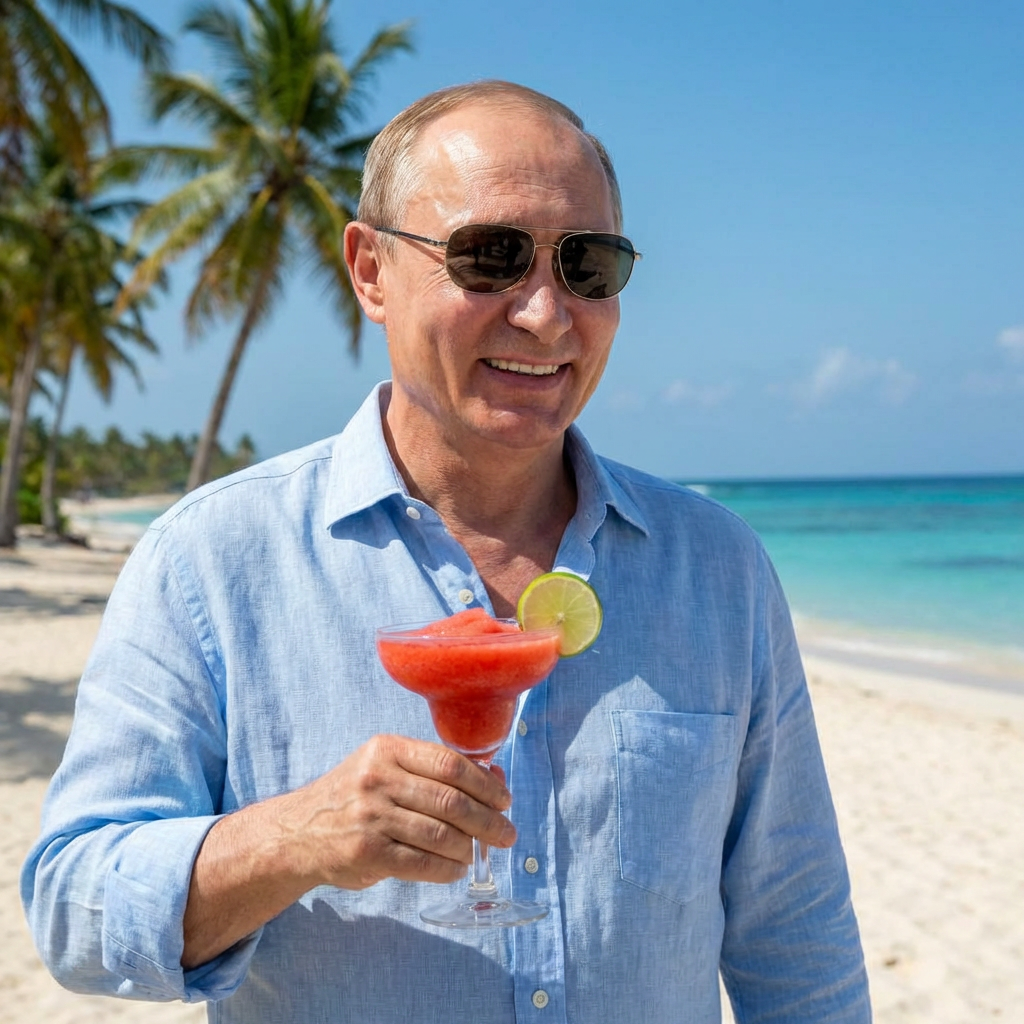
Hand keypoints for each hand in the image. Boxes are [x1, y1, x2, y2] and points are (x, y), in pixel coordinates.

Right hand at [280, 734, 516, 889]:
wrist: (298, 832)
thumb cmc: (354, 797)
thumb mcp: (385, 767)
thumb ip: (433, 771)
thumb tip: (495, 778)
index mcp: (388, 750)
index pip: (450, 764)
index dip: (485, 784)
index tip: (504, 800)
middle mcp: (378, 779)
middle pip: (450, 800)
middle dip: (488, 820)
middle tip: (506, 833)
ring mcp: (371, 816)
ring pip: (440, 834)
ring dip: (469, 847)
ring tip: (479, 853)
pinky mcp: (367, 852)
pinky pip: (422, 862)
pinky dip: (446, 869)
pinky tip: (455, 869)